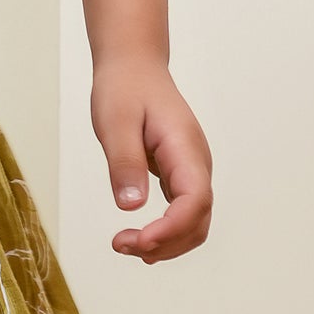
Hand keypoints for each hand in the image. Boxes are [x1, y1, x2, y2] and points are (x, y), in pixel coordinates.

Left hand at [90, 56, 212, 262]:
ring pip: (194, 222)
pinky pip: (183, 213)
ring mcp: (192, 170)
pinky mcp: (181, 174)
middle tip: (121, 245)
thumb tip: (130, 206)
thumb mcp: (115, 122)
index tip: (139, 240)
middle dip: (165, 243)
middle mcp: (196, 163)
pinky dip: (165, 233)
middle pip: (199, 220)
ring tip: (126, 245)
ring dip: (166, 243)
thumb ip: (124, 163)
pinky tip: (140, 240)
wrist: (135, 68)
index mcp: (184, 147)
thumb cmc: (125, 89)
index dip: (172, 228)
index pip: (195, 199)